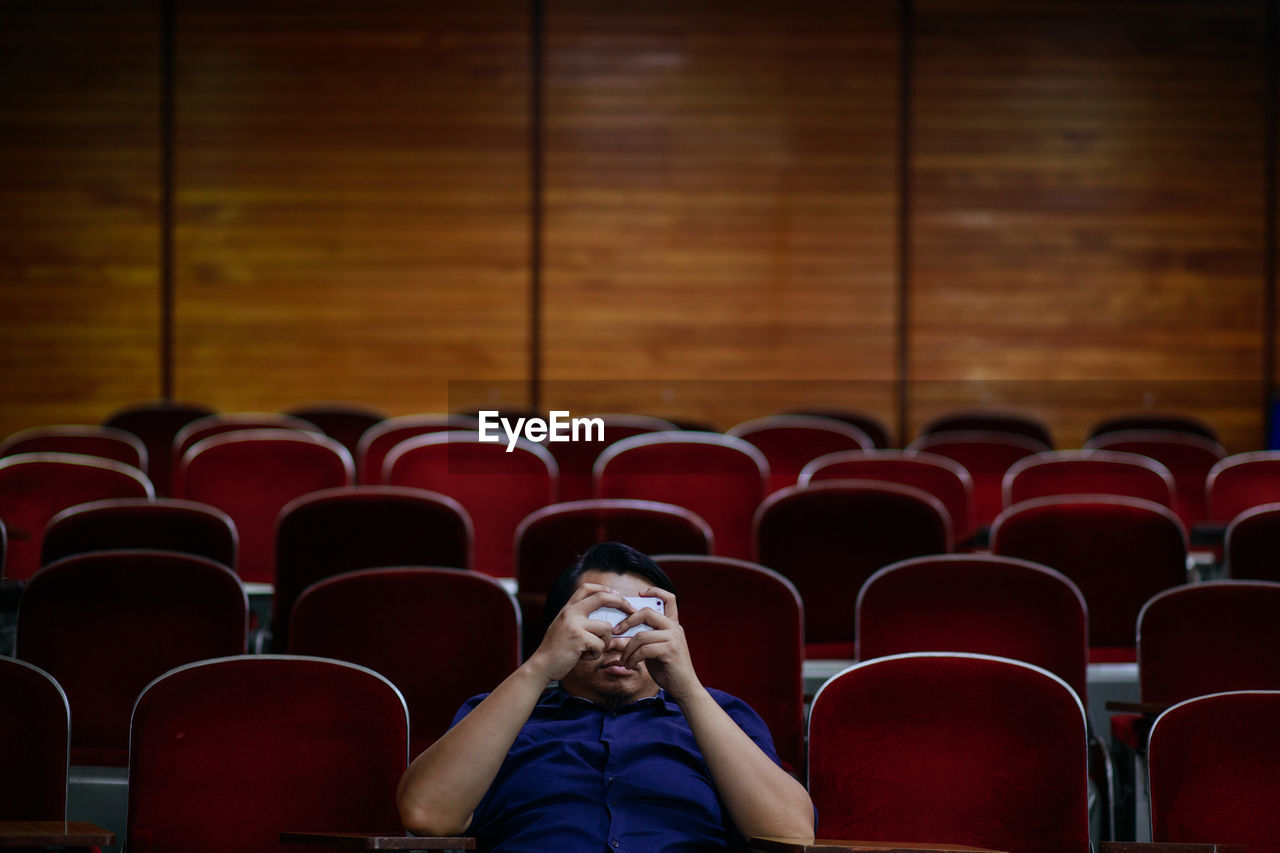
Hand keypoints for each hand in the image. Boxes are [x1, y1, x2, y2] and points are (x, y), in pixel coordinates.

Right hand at [526, 583, 633, 683]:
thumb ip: (579, 619)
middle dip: (621, 602)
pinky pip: (601, 644)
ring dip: (605, 642)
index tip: (616, 594)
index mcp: (567, 608)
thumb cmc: (556, 650)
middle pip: (602, 598)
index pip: (587, 588)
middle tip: (632, 611)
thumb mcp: (564, 628)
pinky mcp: (579, 638)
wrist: (541, 666)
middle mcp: (571, 612)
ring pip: (607, 627)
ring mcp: (574, 624)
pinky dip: (596, 654)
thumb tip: (607, 617)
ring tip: (590, 650)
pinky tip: (583, 657)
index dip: (604, 589)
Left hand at [613, 587, 701, 701]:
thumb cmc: (667, 669)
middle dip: (627, 621)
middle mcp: (675, 628)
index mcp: (673, 624)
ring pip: (641, 635)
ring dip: (627, 649)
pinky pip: (644, 649)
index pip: (669, 598)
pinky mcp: (670, 650)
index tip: (639, 593)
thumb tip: (624, 630)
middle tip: (616, 631)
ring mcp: (673, 638)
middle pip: (647, 612)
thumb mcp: (656, 649)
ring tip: (624, 659)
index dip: (655, 591)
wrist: (684, 687)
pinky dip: (633, 658)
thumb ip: (647, 637)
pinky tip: (630, 665)